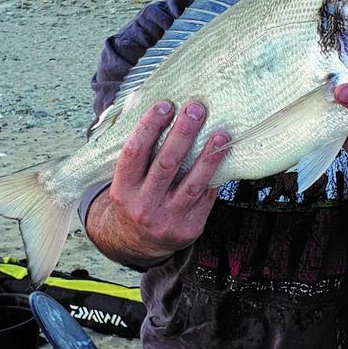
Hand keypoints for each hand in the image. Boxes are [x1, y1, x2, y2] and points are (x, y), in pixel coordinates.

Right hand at [88, 100, 228, 266]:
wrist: (138, 243)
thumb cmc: (135, 199)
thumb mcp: (126, 182)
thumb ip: (140, 156)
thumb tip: (165, 113)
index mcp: (122, 190)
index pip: (134, 153)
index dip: (149, 127)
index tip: (165, 105)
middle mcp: (143, 206)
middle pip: (166, 164)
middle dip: (183, 133)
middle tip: (196, 109)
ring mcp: (167, 219)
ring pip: (192, 183)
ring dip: (209, 156)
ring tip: (221, 134)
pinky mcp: (189, 228)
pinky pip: (206, 198)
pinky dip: (216, 177)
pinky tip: (224, 157)